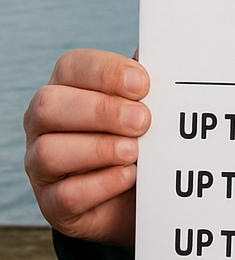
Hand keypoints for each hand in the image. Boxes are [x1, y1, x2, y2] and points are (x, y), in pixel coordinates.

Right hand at [24, 49, 150, 246]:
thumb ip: (149, 82)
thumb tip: (169, 56)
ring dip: (99, 149)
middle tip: (143, 121)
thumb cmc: (141, 134)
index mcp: (67, 87)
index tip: (143, 84)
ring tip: (135, 151)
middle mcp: (44, 123)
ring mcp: (40, 165)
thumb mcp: (146, 104)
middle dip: (101, 111)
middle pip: (49, 105)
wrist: (142, 192)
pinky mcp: (52, 203)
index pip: (72, 66)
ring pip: (49, 151)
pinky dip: (101, 184)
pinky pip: (65, 195)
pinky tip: (129, 175)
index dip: (106, 72)